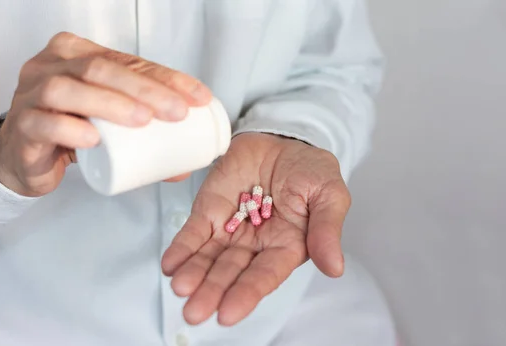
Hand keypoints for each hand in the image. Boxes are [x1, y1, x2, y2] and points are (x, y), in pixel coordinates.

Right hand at [0, 32, 211, 196]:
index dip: (166, 78)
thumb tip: (185, 163)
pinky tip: (94, 139)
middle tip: (176, 112)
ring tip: (142, 121)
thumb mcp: (109, 121)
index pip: (128, 60)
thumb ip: (144, 135)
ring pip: (68, 90)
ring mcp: (32, 95)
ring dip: (111, 104)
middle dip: (145, 89)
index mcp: (78, 54)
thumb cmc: (68, 127)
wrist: (23, 154)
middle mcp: (53, 66)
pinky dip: (69, 130)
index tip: (196, 97)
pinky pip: (42, 124)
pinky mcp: (22, 128)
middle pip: (101, 69)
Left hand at [161, 133, 350, 325]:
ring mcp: (230, 229)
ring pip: (209, 258)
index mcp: (286, 247)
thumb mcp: (329, 195)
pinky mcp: (210, 211)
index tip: (228, 313)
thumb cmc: (311, 171)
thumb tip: (335, 268)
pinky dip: (181, 248)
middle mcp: (256, 245)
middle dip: (212, 291)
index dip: (247, 293)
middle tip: (194, 312)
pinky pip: (194, 233)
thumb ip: (327, 230)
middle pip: (231, 273)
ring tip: (180, 289)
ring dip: (194, 275)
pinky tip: (171, 264)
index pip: (265, 275)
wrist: (284, 140)